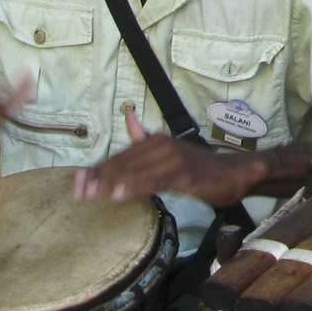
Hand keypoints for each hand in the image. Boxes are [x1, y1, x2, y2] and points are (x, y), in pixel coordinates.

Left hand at [73, 109, 262, 207]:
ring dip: (111, 183)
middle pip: (124, 164)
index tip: (76, 183)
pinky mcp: (185, 175)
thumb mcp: (169, 150)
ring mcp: (174, 160)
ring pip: (136, 172)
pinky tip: (119, 194)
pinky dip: (136, 187)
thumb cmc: (200, 166)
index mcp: (156, 142)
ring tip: (92, 192)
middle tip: (77, 192)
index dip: (97, 170)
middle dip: (99, 178)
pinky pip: (156, 182)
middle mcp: (162, 147)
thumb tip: (127, 116)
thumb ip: (144, 137)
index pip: (121, 157)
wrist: (235, 173)